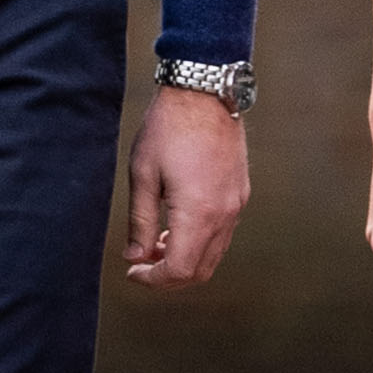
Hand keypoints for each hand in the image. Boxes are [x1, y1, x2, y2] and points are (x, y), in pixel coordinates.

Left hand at [124, 85, 249, 286]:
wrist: (204, 92)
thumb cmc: (168, 128)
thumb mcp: (143, 175)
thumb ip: (139, 221)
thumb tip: (135, 256)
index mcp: (198, 212)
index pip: (179, 270)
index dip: (153, 279)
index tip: (133, 271)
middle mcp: (224, 214)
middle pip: (200, 271)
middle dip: (169, 277)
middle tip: (142, 265)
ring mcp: (236, 204)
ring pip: (214, 255)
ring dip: (185, 259)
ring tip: (155, 243)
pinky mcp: (240, 194)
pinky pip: (223, 234)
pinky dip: (200, 243)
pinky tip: (177, 226)